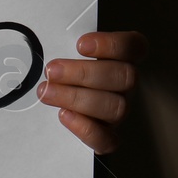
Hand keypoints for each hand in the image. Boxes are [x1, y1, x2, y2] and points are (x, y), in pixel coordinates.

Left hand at [36, 30, 145, 153]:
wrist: (56, 107)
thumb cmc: (62, 72)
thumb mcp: (63, 51)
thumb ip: (62, 43)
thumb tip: (44, 38)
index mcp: (120, 59)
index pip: (133, 46)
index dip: (112, 44)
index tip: (80, 44)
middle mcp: (124, 85)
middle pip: (124, 77)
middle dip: (83, 73)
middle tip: (52, 70)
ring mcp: (118, 111)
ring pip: (115, 106)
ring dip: (77, 98)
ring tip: (47, 92)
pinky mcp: (108, 137)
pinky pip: (108, 140)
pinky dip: (86, 129)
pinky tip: (64, 115)